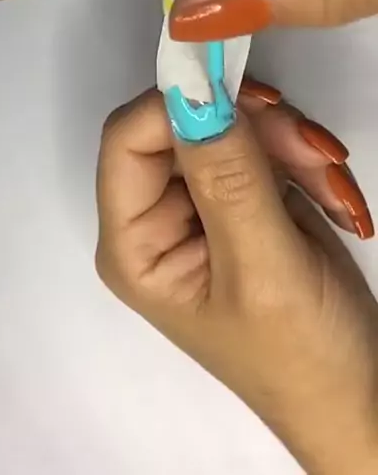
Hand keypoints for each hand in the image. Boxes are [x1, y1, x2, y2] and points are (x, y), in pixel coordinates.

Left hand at [96, 89, 377, 474]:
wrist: (355, 391)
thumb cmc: (300, 355)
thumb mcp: (262, 269)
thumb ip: (229, 179)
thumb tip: (194, 94)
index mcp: (135, 243)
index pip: (128, 140)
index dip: (177, 104)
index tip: (244, 93)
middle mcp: (156, 217)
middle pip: (183, 124)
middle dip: (253, 126)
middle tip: (311, 149)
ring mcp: (200, 204)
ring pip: (229, 126)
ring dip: (288, 143)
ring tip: (331, 181)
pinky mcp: (241, 198)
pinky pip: (262, 145)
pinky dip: (301, 158)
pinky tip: (331, 196)